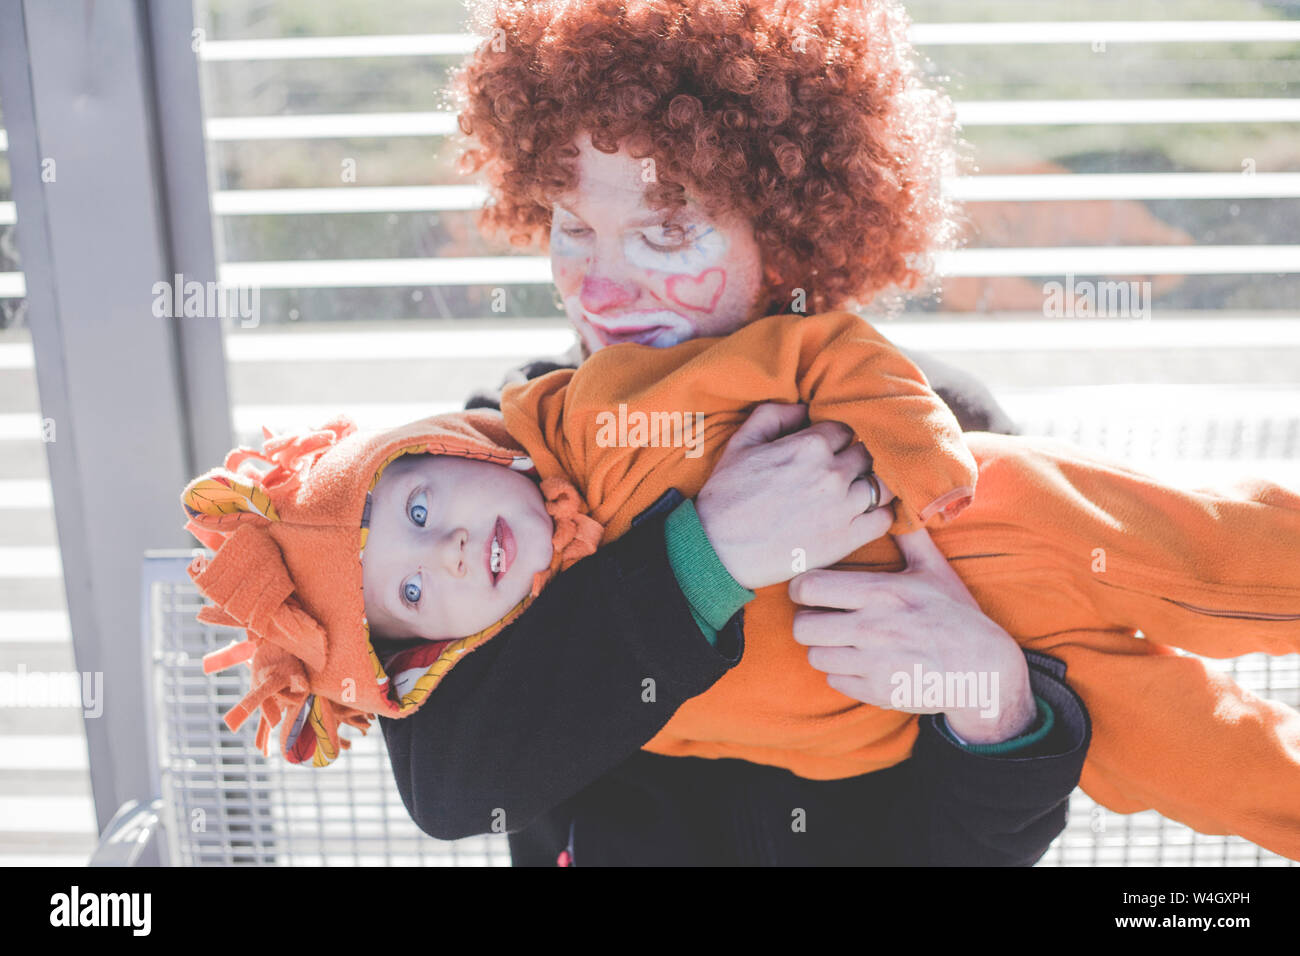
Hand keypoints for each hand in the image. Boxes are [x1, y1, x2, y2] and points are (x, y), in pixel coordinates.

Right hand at [695, 402, 895, 589]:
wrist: (718, 550)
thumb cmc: (726, 495)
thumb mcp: (741, 442)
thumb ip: (775, 414)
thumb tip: (805, 408)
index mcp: (810, 444)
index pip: (845, 429)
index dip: (836, 438)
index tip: (828, 450)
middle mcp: (833, 473)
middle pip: (868, 453)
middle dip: (856, 459)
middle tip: (840, 472)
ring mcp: (844, 507)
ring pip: (883, 484)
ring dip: (872, 484)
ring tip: (856, 491)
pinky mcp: (847, 539)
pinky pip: (885, 519)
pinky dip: (880, 514)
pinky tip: (863, 515)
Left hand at [790, 526, 1036, 744]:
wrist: (985, 671)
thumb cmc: (957, 616)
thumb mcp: (935, 571)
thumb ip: (909, 538)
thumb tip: (899, 502)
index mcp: (882, 593)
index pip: (809, 587)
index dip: (801, 587)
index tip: (809, 589)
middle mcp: (873, 628)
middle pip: (802, 626)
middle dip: (807, 620)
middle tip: (821, 617)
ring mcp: (874, 664)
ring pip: (814, 656)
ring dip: (822, 648)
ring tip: (840, 640)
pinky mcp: (877, 692)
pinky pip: (833, 681)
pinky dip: (841, 673)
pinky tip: (859, 662)